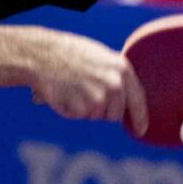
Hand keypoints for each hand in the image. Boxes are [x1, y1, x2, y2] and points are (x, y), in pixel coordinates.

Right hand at [29, 31, 148, 135]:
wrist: (41, 55)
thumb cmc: (68, 52)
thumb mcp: (99, 57)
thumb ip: (115, 76)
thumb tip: (123, 99)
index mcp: (122, 69)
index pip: (138, 101)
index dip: (139, 118)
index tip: (140, 131)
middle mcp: (115, 85)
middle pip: (115, 114)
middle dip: (103, 111)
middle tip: (84, 93)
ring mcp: (98, 99)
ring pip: (96, 116)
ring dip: (85, 108)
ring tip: (71, 87)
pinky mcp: (82, 109)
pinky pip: (79, 116)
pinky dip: (70, 109)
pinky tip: (63, 92)